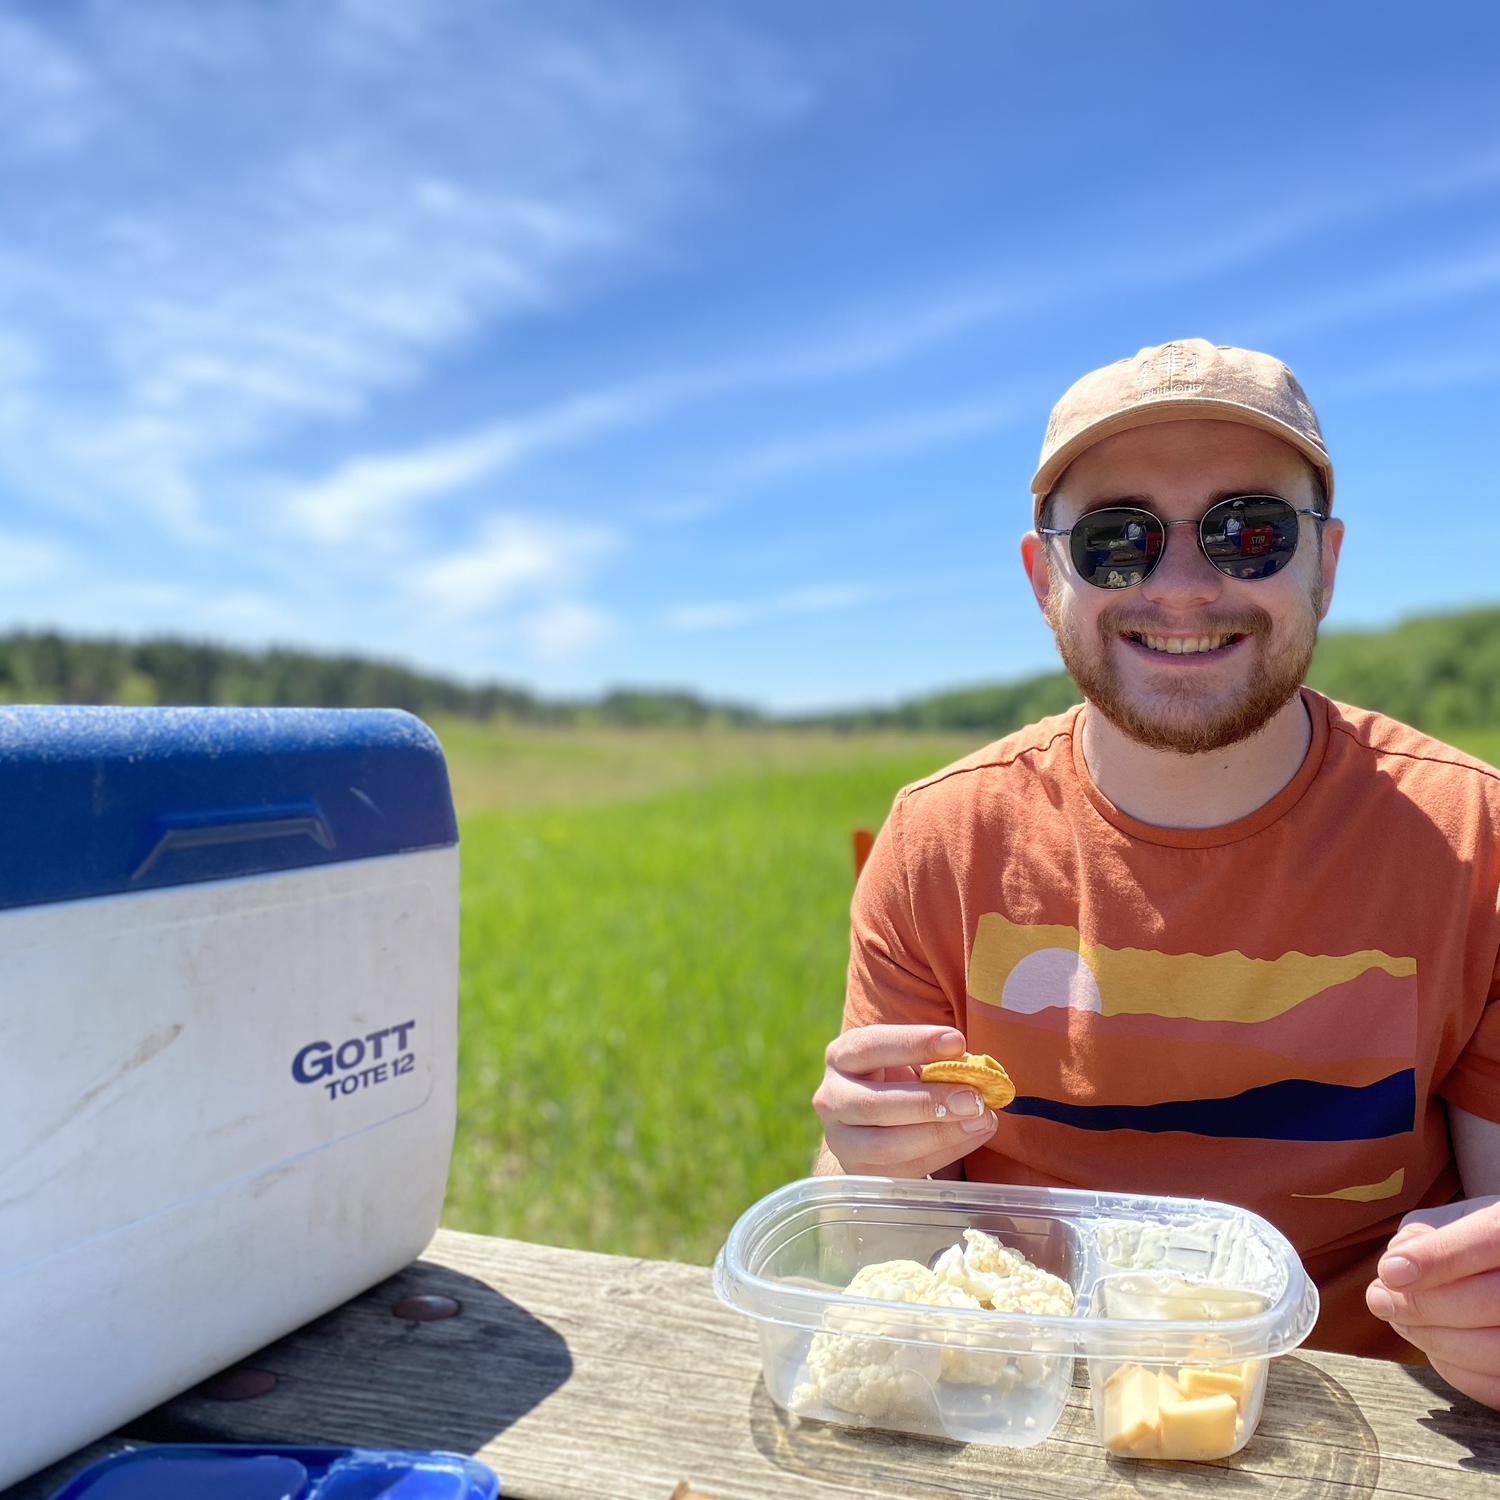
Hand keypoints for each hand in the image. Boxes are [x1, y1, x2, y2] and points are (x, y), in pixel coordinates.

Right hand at [812, 1023, 998, 1177]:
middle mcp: (831, 1098)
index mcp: (842, 1057)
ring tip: (981, 1119)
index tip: (957, 1042)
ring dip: (940, 1133)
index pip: (871, 1046)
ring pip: (886, 1144)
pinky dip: (945, 1153)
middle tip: (975, 1098)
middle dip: (929, 1102)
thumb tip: (978, 1070)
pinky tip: (972, 1135)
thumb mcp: (908, 1062)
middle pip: (874, 1104)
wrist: (871, 1124)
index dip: (914, 1043)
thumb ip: (936, 1062)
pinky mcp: (861, 1173)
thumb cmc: (898, 1080)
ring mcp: (841, 1140)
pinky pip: (904, 1169)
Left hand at [1366, 1194, 1499, 1408]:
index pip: (1489, 1237)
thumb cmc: (1477, 1241)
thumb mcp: (1453, 1220)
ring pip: (1494, 1350)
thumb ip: (1424, 1236)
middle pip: (1488, 1301)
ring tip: (1400, 1321)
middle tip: (1380, 1301)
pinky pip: (1497, 1385)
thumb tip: (1396, 1267)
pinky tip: (1435, 1346)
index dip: (1437, 1259)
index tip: (1390, 1273)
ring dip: (1433, 1340)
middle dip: (1422, 1306)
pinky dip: (1457, 1370)